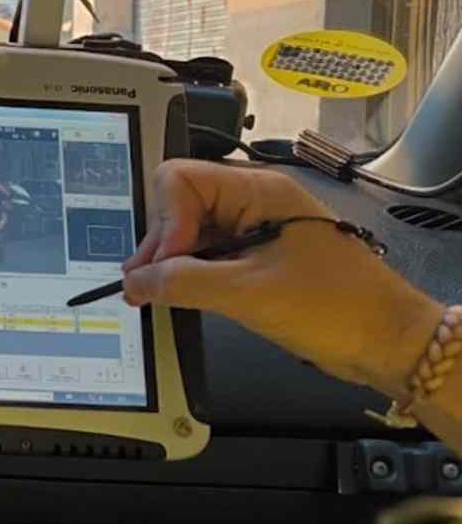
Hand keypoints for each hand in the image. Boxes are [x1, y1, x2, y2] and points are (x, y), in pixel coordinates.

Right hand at [121, 160, 441, 395]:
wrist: (389, 341)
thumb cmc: (335, 308)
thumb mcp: (248, 294)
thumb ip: (182, 283)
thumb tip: (134, 282)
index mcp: (257, 192)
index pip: (180, 181)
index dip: (164, 222)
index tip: (166, 265)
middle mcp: (255, 202)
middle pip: (181, 205)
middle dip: (159, 243)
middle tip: (144, 286)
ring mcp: (258, 230)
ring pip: (193, 232)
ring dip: (171, 262)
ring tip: (154, 295)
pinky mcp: (260, 259)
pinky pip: (211, 255)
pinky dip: (190, 274)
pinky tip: (179, 296)